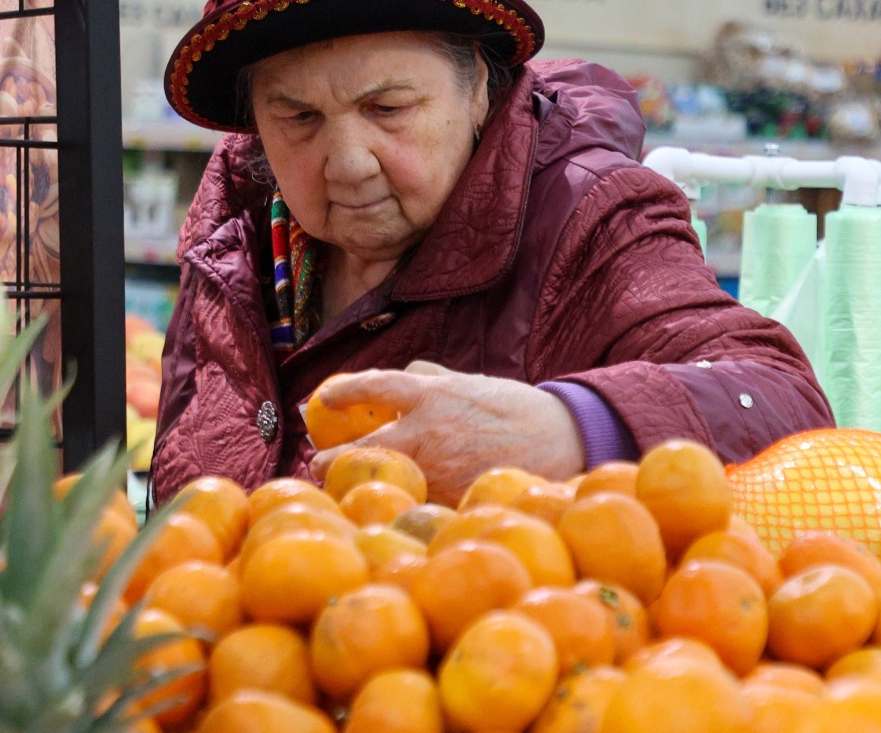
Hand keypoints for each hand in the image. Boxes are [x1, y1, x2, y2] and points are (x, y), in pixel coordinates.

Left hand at [308, 360, 584, 504]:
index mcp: (432, 393)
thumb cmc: (518, 408)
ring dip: (361, 487)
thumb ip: (436, 377)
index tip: (323, 399)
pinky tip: (390, 510)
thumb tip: (407, 370)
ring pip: (384, 481)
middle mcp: (428, 430)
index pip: (374, 386)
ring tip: (346, 492)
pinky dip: (400, 505)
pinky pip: (415, 502)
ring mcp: (438, 467)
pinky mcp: (452, 496)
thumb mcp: (473, 381)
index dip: (344, 391)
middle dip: (332, 459)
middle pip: (363, 447)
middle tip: (318, 464)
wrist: (562, 439)